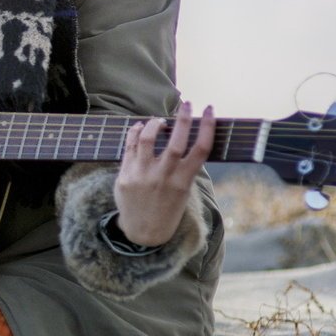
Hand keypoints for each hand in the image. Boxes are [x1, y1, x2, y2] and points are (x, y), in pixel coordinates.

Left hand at [113, 100, 213, 246]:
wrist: (143, 232)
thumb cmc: (167, 208)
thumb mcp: (183, 191)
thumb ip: (184, 168)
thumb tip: (185, 137)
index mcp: (183, 181)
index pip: (201, 148)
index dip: (208, 126)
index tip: (210, 110)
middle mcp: (164, 176)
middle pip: (176, 140)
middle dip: (183, 117)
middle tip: (187, 103)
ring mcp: (142, 175)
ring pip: (148, 138)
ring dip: (155, 123)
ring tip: (159, 120)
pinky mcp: (125, 175)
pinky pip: (130, 146)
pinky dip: (135, 132)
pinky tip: (140, 126)